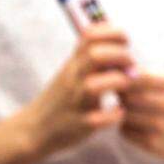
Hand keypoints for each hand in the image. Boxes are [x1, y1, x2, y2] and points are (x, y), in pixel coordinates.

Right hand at [19, 23, 132, 158]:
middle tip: (131, 67)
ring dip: (117, 83)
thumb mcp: (74, 69)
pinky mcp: (78, 125)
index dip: (113, 34)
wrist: (33, 130)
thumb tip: (119, 38)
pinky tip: (120, 113)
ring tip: (126, 88)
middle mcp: (73, 79)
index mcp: (74, 63)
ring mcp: (74, 102)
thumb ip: (93, 53)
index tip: (126, 44)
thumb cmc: (63, 97)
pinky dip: (113, 116)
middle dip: (121, 57)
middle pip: (94, 56)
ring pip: (92, 86)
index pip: (90, 36)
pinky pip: (96, 119)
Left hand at [120, 68, 163, 162]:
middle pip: (128, 97)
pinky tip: (137, 125)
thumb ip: (143, 73)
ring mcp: (162, 127)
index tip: (122, 80)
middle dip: (122, 95)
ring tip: (131, 110)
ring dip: (122, 112)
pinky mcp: (152, 143)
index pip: (137, 77)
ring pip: (124, 115)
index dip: (124, 78)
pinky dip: (126, 127)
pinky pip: (125, 131)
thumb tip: (111, 67)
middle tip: (124, 96)